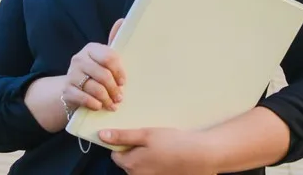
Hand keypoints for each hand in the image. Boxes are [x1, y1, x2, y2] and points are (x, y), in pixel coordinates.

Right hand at [62, 19, 124, 111]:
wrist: (73, 88)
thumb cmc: (95, 72)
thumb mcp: (104, 57)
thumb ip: (114, 41)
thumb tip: (123, 20)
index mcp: (91, 48)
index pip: (110, 57)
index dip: (119, 72)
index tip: (123, 82)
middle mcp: (79, 59)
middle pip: (103, 75)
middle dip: (114, 89)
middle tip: (120, 97)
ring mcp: (71, 74)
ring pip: (95, 88)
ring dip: (106, 99)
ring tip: (112, 105)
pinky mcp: (66, 90)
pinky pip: (83, 98)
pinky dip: (94, 104)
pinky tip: (99, 106)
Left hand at [100, 128, 216, 174]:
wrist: (201, 155)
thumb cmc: (172, 142)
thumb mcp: (145, 134)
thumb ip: (122, 136)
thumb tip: (101, 135)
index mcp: (131, 165)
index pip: (115, 154)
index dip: (123, 143)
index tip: (136, 135)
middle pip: (128, 161)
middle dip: (135, 150)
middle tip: (151, 138)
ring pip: (141, 165)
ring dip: (147, 155)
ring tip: (161, 145)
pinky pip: (153, 169)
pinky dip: (157, 161)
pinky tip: (167, 153)